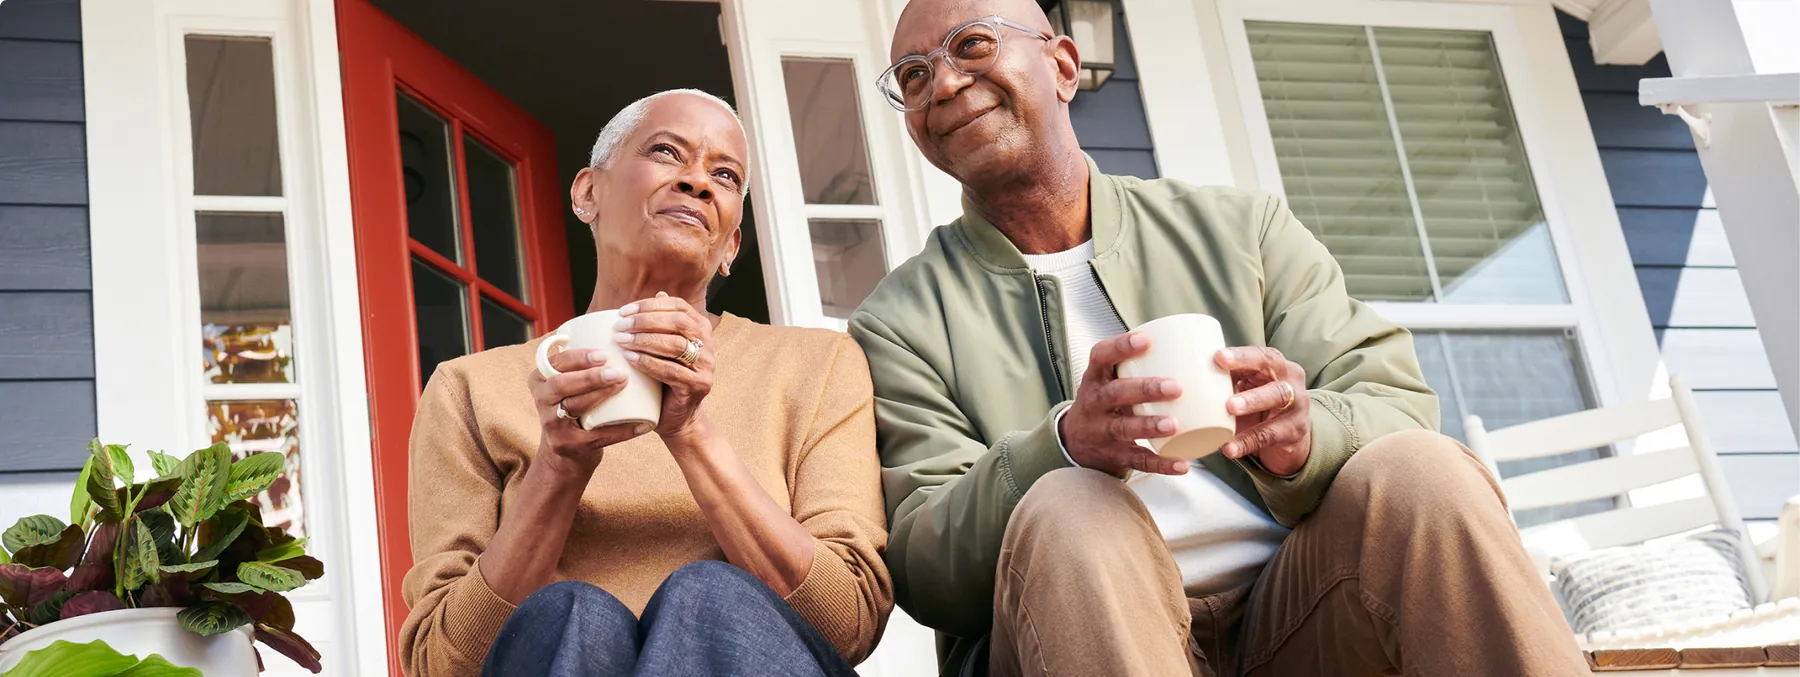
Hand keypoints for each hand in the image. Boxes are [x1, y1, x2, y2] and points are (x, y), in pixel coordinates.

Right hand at [529, 349, 653, 473]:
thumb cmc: (576, 407)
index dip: (578, 357)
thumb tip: (620, 331)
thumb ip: (581, 361)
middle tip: (617, 371)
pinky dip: (621, 430)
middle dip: (589, 376)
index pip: (556, 363)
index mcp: (540, 380)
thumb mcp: (568, 383)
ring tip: (624, 384)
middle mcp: (542, 401)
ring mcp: (553, 425)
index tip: (603, 353)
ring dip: (601, 395)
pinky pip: (597, 436)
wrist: (567, 453)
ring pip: (576, 406)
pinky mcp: (568, 445)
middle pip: (561, 384)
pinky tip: (642, 424)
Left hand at [614, 292, 716, 442]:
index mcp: (701, 328)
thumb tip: (659, 292)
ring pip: (675, 345)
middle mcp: (708, 344)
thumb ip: (662, 323)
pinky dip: (649, 363)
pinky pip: (672, 370)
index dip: (650, 305)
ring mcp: (707, 365)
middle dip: (645, 321)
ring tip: (622, 341)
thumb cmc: (664, 379)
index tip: (624, 311)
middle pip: (678, 322)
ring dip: (645, 340)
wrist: (677, 417)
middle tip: (620, 326)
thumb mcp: (662, 347)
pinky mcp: (699, 385)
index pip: (677, 306)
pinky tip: (631, 360)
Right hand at [1060, 332, 1188, 476]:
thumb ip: (1136, 364)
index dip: (1120, 347)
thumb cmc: (1106, 400)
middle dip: (1145, 390)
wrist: (1076, 441)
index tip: (1146, 340)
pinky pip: (1137, 460)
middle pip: (1115, 393)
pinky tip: (1182, 464)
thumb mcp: (1108, 379)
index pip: (1100, 356)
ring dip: (1149, 426)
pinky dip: (1160, 464)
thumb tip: (1188, 343)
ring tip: (1174, 425)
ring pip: (1123, 428)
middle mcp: (1094, 403)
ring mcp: (1101, 431)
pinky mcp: (1113, 455)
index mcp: (1095, 378)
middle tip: (1176, 387)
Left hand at [1214, 346, 1311, 476]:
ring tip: (1229, 414)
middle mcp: (1291, 381)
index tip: (1218, 357)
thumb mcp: (1245, 387)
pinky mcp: (1295, 431)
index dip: (1241, 357)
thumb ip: (1225, 380)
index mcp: (1275, 365)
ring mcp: (1297, 406)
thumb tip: (1186, 377)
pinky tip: (1230, 448)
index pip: (1261, 356)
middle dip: (1251, 389)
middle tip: (1228, 401)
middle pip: (1275, 379)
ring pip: (1278, 402)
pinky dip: (1248, 442)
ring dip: (1252, 406)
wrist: (1289, 433)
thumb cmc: (1259, 400)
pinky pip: (1270, 436)